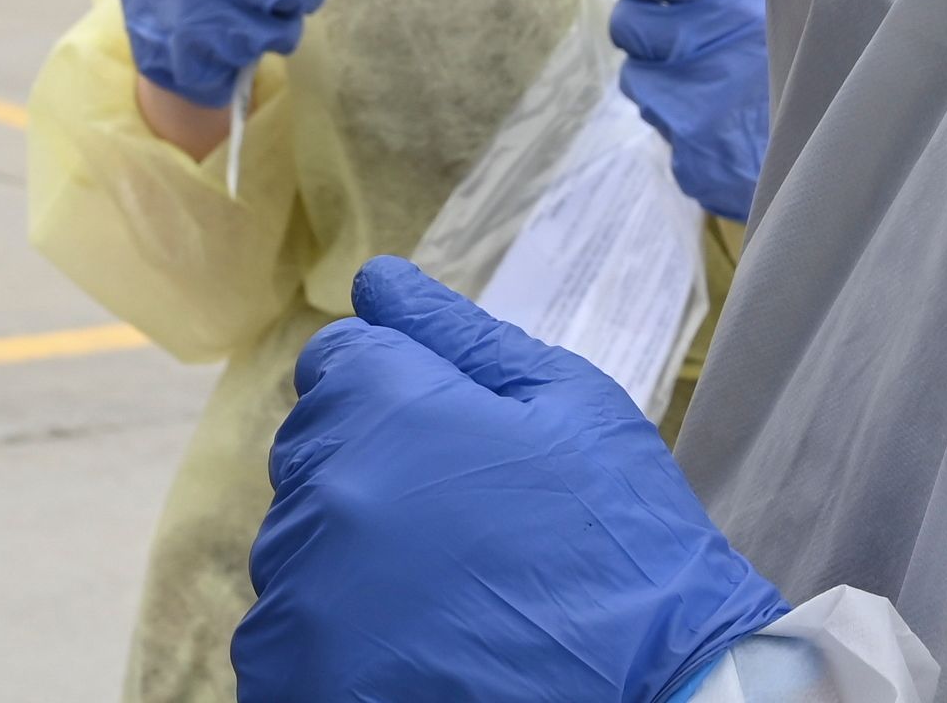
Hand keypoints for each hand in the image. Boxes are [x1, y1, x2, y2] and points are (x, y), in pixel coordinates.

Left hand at [237, 257, 789, 702]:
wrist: (661, 697)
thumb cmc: (623, 544)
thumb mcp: (569, 409)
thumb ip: (463, 338)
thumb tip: (378, 283)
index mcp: (381, 407)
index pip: (338, 364)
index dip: (398, 391)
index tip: (454, 440)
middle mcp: (322, 495)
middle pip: (316, 451)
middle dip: (375, 467)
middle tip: (468, 522)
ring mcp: (302, 596)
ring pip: (301, 544)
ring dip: (354, 555)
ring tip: (451, 594)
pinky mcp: (295, 677)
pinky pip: (285, 634)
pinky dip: (334, 636)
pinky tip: (416, 647)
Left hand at [562, 0, 769, 220]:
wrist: (818, 156)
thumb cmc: (780, 66)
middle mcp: (737, 12)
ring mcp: (710, 67)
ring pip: (632, 28)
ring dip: (643, 38)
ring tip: (692, 60)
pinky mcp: (688, 119)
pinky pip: (641, 85)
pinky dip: (659, 90)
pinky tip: (699, 104)